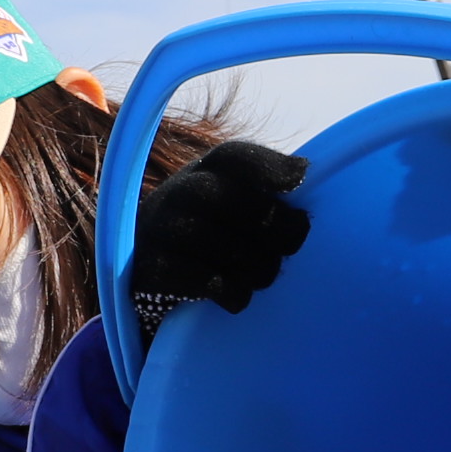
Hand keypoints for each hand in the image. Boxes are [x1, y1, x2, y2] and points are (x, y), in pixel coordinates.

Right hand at [131, 140, 309, 316]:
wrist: (148, 265)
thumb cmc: (209, 229)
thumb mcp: (229, 198)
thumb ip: (264, 188)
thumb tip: (302, 170)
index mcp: (203, 170)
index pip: (233, 156)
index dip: (267, 165)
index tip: (299, 179)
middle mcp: (177, 192)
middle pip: (230, 198)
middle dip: (274, 224)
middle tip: (293, 243)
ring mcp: (161, 229)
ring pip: (222, 245)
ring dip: (258, 266)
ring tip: (264, 274)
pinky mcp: (153, 268)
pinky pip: (207, 282)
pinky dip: (234, 292)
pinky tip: (239, 295)